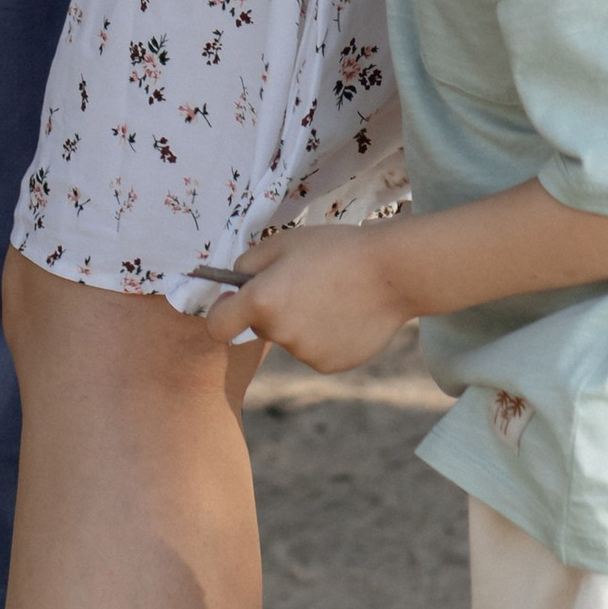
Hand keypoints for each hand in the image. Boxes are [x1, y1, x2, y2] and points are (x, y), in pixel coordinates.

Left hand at [201, 228, 409, 375]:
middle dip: (271, 309)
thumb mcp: (284, 242)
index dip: (220, 313)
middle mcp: (279, 334)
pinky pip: (314, 350)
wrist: (390, 273)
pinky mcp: (329, 365)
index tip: (231, 301)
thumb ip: (250, 263)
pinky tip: (346, 313)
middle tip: (302, 282)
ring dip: (300, 322)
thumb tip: (235, 283)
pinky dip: (323, 336)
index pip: (217, 326)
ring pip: (290, 338)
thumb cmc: (334, 249)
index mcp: (261, 302)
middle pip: (260, 327)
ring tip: (331, 295)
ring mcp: (305, 354)